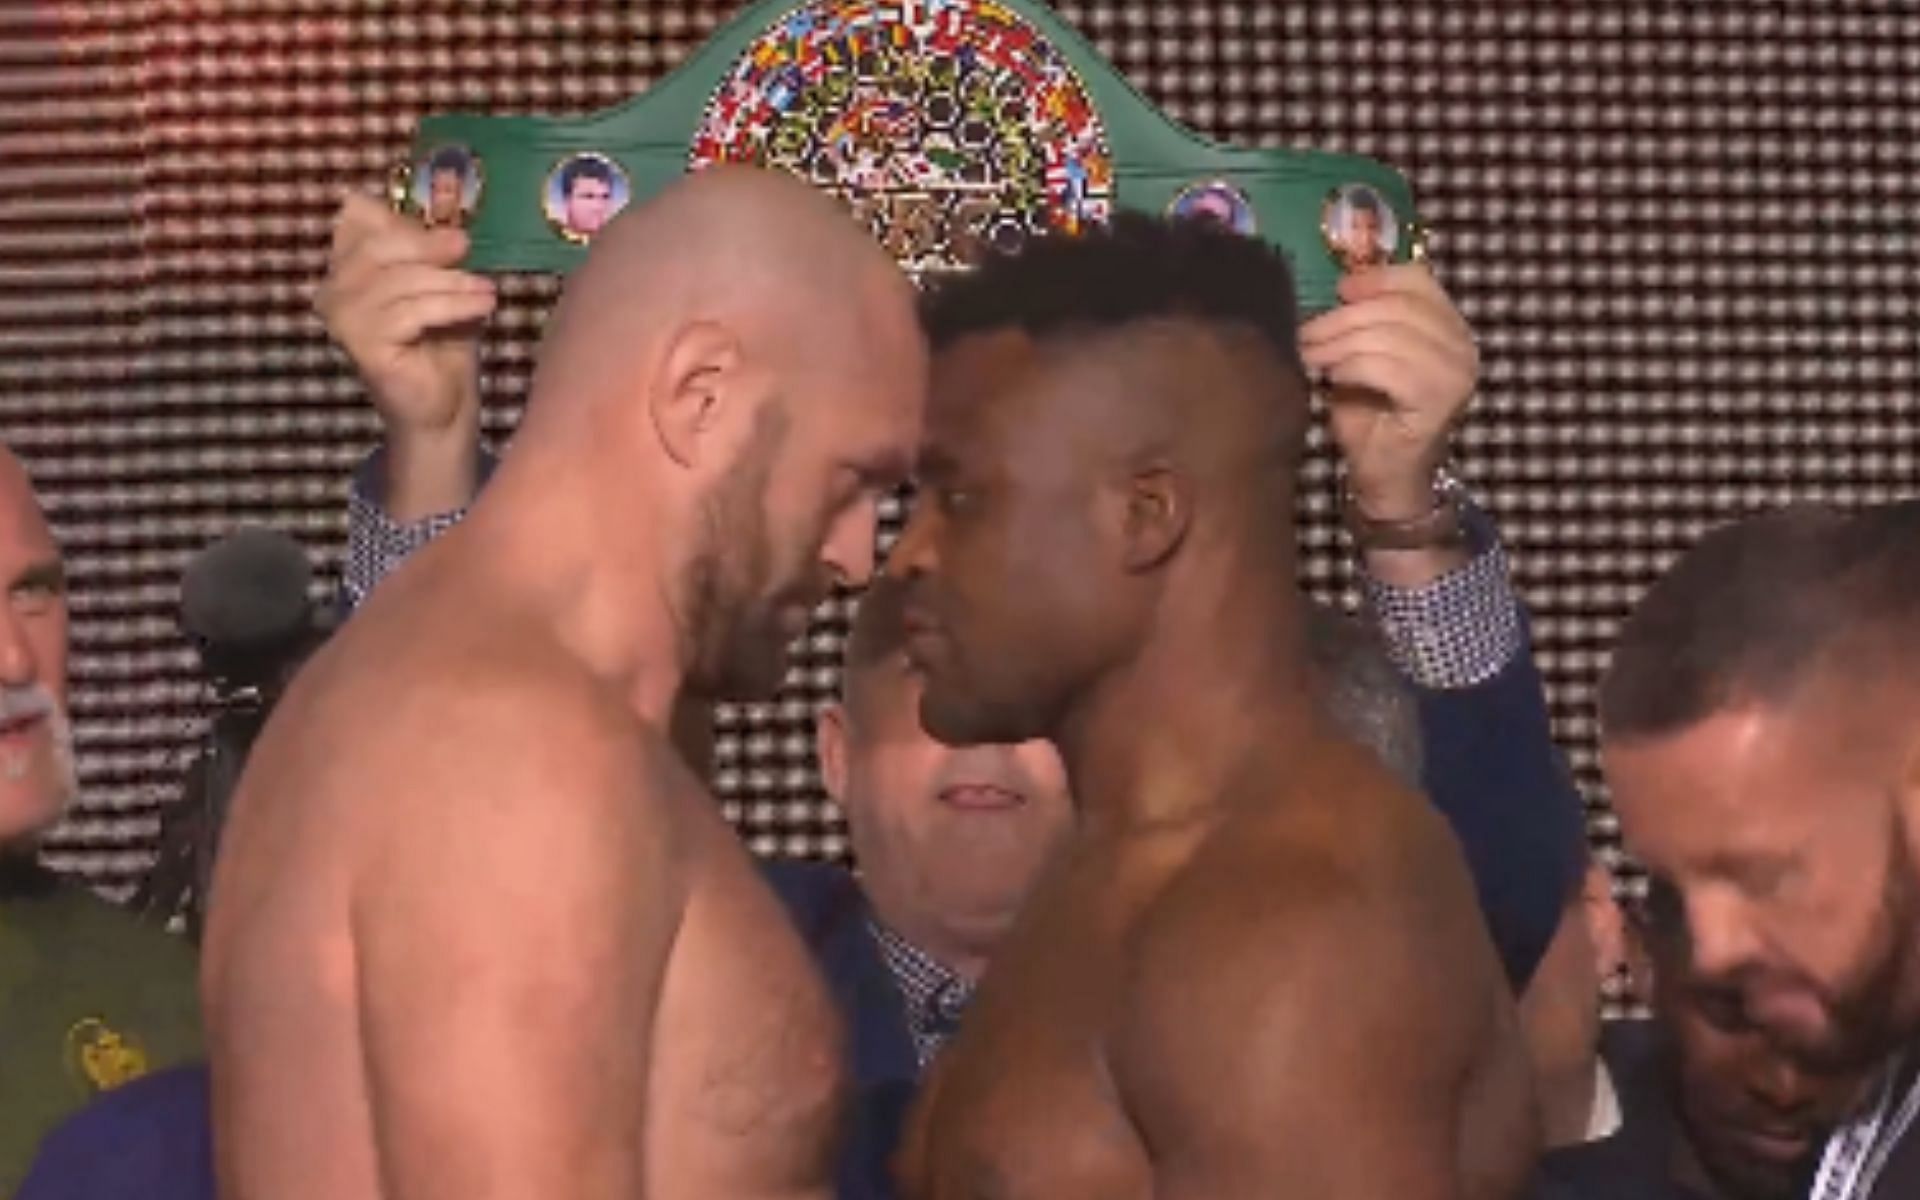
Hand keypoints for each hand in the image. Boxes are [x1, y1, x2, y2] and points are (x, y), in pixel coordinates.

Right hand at [315, 192, 495, 444]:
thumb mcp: (443, 284)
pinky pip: (409, 312)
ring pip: (397, 280)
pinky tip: (480, 310)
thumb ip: (434, 248)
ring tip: (486, 292)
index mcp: (348, 264)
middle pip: (376, 242)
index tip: (445, 235)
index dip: (401, 218)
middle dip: (426, 243)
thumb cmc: (443, 342)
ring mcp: (341, 317)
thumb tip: (449, 214)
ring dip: (450, 283)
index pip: (357, 214)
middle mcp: (334, 287)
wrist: (444, 405)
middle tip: (466, 249)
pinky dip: (450, 307)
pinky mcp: (360, 344)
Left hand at [1299, 265, 1476, 520]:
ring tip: (1313, 356)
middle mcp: (1462, 346)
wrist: (1385, 474)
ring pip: (1391, 336)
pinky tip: (1335, 378)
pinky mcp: (1439, 401)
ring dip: (1342, 344)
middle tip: (1308, 333)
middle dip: (1344, 317)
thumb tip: (1336, 287)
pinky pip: (1389, 368)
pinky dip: (1355, 368)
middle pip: (1399, 306)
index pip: (1418, 280)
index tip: (1338, 291)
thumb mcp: (1364, 355)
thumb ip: (1362, 321)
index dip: (1375, 279)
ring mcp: (1455, 373)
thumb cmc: (1372, 414)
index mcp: (1449, 327)